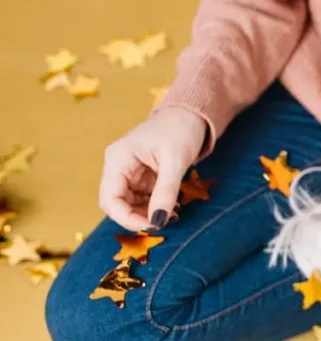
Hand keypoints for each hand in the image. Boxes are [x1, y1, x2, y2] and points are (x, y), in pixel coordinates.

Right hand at [99, 107, 207, 230]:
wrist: (191, 114)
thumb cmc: (181, 130)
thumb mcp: (175, 162)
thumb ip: (165, 192)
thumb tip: (157, 221)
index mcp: (118, 158)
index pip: (110, 198)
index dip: (126, 218)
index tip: (152, 226)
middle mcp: (118, 165)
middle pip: (117, 203)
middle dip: (137, 217)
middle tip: (164, 223)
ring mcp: (129, 171)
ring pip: (129, 203)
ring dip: (148, 213)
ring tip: (173, 214)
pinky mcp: (142, 175)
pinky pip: (142, 197)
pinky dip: (155, 206)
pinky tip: (172, 207)